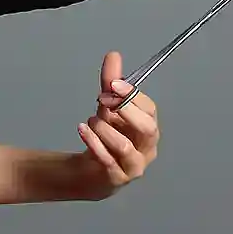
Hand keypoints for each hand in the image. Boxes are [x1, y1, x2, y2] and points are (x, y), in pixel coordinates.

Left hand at [72, 51, 158, 199]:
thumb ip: (110, 83)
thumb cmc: (105, 137)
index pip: (150, 109)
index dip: (131, 95)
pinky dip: (94, 143)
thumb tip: (113, 55)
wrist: (91, 171)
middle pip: (148, 129)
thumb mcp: (107, 107)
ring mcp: (133, 165)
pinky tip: (82, 131)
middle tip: (103, 101)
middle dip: (125, 112)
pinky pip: (108, 161)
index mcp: (148, 127)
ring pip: (124, 146)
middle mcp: (146, 148)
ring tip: (90, 121)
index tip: (112, 85)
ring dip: (103, 130)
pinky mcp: (117, 178)